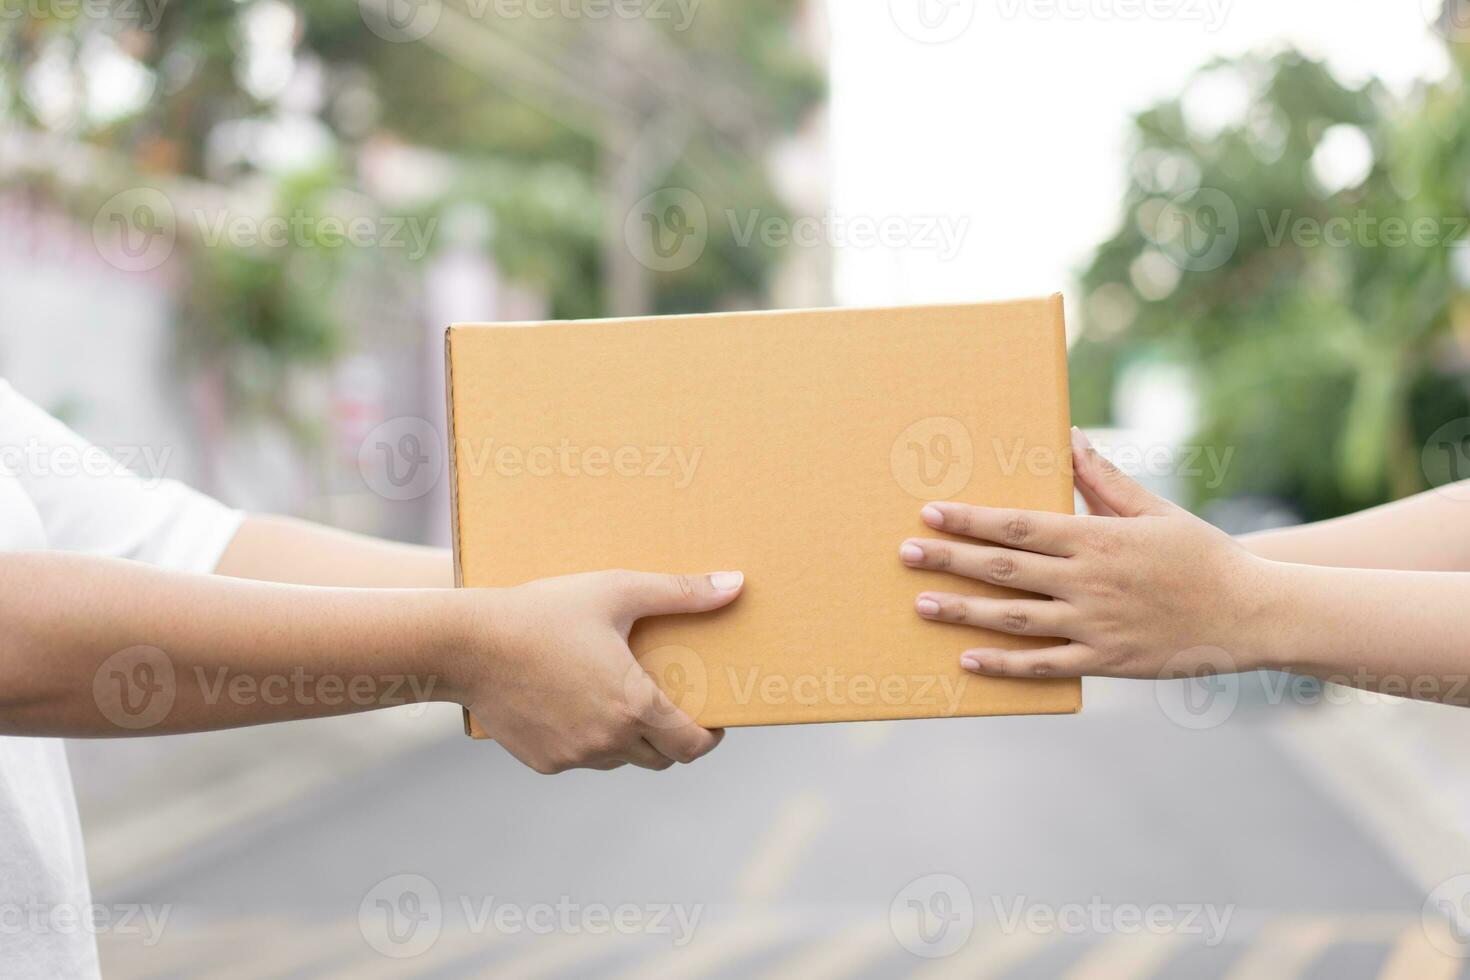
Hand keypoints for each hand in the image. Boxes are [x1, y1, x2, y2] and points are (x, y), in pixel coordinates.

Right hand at [455, 569, 743, 773]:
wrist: (465, 643)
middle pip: (661, 758)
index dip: (710, 737)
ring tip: (623, 698)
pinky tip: (578, 702)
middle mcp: (608, 742)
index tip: (713, 719)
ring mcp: (573, 756)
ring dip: (630, 739)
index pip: (692, 745)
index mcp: (634, 706)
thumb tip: (736, 584)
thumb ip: (681, 593)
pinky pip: (580, 758)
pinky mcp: (543, 762)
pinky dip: (588, 739)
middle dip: (673, 738)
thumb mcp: (617, 591)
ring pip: (620, 759)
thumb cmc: (545, 610)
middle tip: (672, 706)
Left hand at [900, 427, 1270, 679]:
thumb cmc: (1199, 553)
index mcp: (1097, 538)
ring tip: (921, 603)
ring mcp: (1095, 624)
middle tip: (904, 553)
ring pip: (1015, 618)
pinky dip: (1005, 664)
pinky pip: (1045, 665)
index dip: (970, 520)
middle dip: (950, 560)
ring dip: (964, 611)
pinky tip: (968, 660)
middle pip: (1005, 570)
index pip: (1018, 527)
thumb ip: (1102, 478)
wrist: (1251, 612)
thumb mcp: (1152, 509)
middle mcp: (1089, 581)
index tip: (930, 513)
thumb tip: (1068, 434)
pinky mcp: (1105, 660)